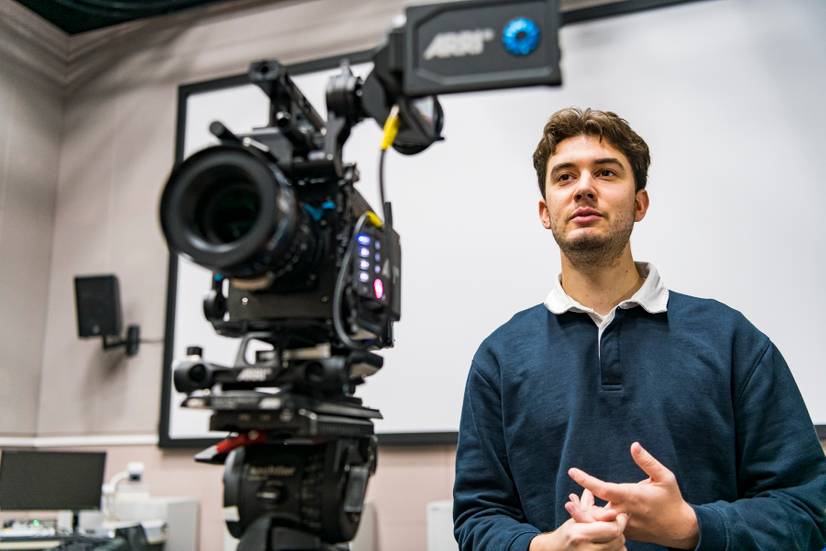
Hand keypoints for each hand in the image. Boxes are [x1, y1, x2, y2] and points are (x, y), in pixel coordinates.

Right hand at [529, 515, 627, 550]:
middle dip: (620, 531)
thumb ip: (588, 509)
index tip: (621, 515)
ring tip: (612, 536)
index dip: (620, 521)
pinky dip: (615, 550)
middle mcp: (586, 549)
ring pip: (620, 549)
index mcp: (580, 534)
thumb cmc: (566, 534)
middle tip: (617, 525)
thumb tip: (592, 493)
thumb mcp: (574, 520)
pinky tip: (609, 545)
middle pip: (618, 540)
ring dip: (618, 542)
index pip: (612, 529)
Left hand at [567, 442, 698, 548]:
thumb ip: (648, 462)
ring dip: (586, 514)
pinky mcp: (626, 534)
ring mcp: (625, 525)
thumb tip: (634, 445)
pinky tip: (588, 513)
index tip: (572, 471)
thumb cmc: (671, 499)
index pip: (604, 489)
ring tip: (574, 504)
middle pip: (595, 512)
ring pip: (599, 523)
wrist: (679, 528)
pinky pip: (606, 530)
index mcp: (632, 496)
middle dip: (580, 507)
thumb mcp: (665, 477)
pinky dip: (595, 522)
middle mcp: (625, 512)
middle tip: (570, 500)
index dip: (586, 480)